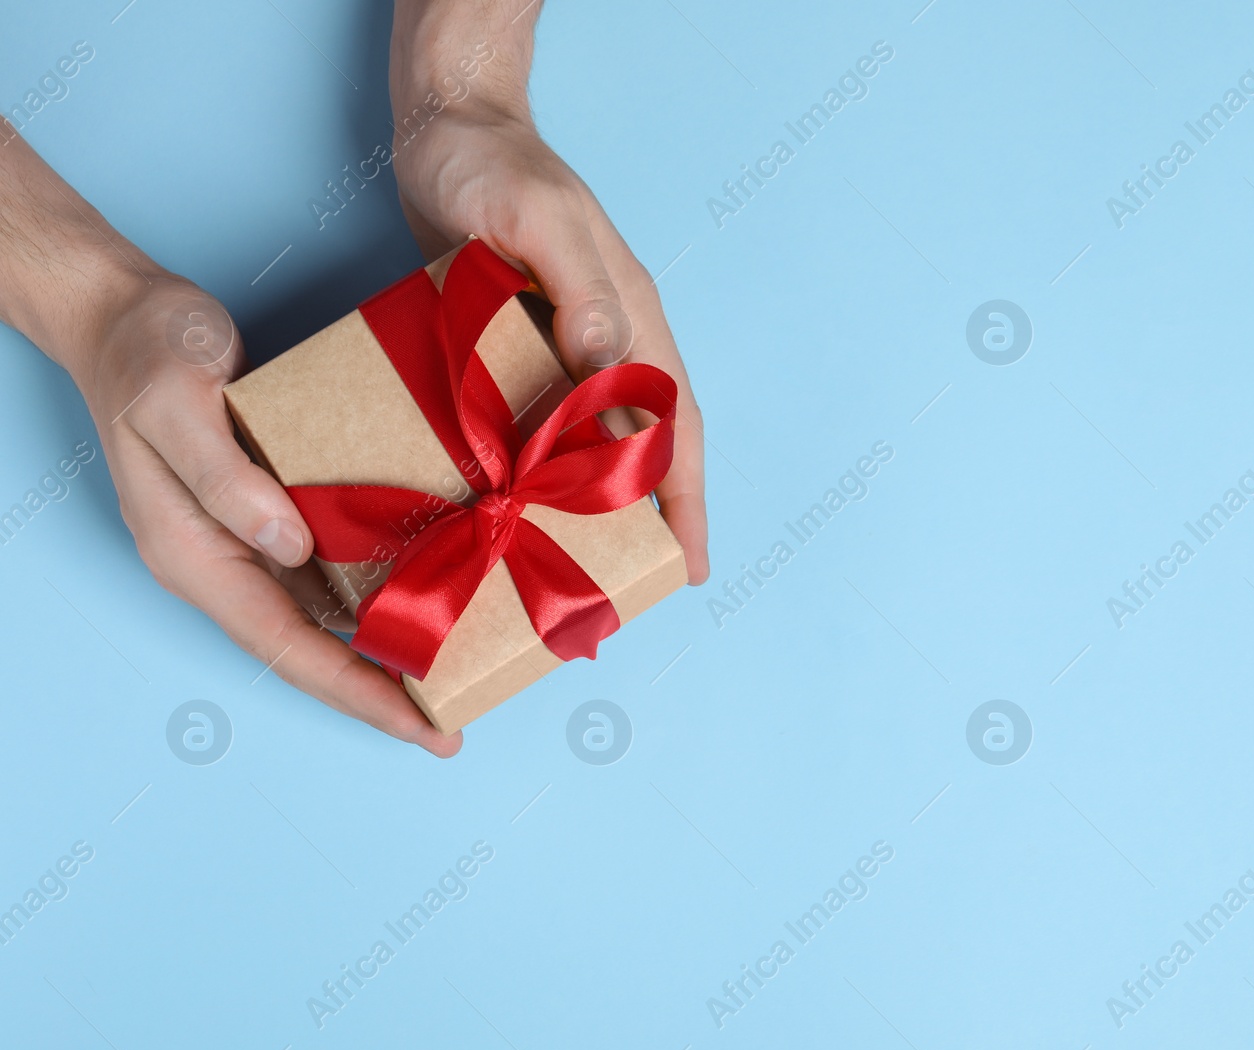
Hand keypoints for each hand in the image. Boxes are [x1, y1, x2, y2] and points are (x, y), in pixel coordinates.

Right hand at [76, 273, 462, 756]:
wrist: (129, 314)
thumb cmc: (148, 350)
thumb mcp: (177, 402)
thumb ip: (227, 479)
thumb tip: (290, 546)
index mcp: (194, 555)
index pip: (285, 647)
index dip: (355, 691)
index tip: (420, 725)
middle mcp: (225, 562)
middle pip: (311, 647)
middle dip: (380, 692)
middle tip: (452, 728)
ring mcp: (250, 539)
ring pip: (325, 614)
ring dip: (384, 648)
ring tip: (456, 676)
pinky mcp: (274, 508)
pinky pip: (332, 566)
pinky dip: (379, 588)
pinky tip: (430, 593)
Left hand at [391, 101, 709, 584]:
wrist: (444, 126)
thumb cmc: (493, 164)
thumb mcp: (539, 219)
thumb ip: (582, 291)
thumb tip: (611, 368)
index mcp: (629, 319)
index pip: (673, 427)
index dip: (682, 502)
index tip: (685, 569)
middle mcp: (604, 343)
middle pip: (639, 449)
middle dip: (640, 524)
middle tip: (622, 595)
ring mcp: (559, 348)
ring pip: (585, 444)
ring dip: (583, 507)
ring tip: (565, 570)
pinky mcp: (511, 348)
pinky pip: (530, 423)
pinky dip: (527, 470)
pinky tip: (502, 505)